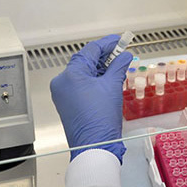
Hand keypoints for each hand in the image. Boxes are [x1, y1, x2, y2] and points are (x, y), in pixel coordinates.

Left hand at [50, 35, 131, 160]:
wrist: (95, 145)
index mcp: (70, 75)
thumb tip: (124, 56)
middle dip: (104, 57)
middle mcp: (62, 82)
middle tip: (121, 53)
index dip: (107, 44)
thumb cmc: (99, 120)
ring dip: (100, 69)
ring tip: (118, 67)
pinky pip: (81, 85)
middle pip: (85, 61)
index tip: (119, 40)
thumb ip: (118, 66)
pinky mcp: (67, 103)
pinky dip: (94, 81)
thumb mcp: (112, 86)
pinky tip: (108, 80)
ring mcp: (63, 94)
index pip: (90, 50)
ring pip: (83, 74)